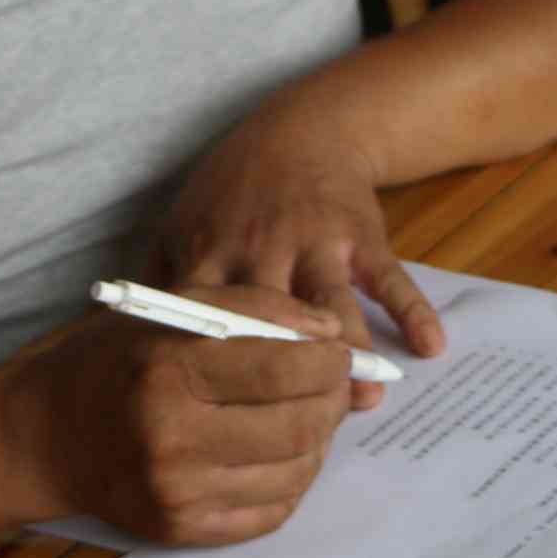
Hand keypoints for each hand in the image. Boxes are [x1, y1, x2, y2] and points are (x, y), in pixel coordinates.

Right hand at [5, 284, 358, 547]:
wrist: (43, 436)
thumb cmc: (114, 362)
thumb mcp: (171, 310)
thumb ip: (255, 309)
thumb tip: (332, 332)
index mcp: (168, 371)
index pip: (285, 370)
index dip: (331, 362)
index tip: (338, 353)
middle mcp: (171, 437)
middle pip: (298, 426)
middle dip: (334, 402)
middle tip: (335, 386)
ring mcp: (177, 492)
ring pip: (295, 472)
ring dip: (320, 442)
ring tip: (310, 417)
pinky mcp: (181, 530)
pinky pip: (272, 511)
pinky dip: (293, 480)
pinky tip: (281, 455)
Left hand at [152, 107, 443, 408]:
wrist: (304, 130)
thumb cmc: (235, 192)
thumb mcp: (182, 225)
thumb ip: (160, 285)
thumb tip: (127, 351)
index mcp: (212, 254)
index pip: (209, 321)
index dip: (219, 370)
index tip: (223, 416)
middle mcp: (263, 247)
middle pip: (274, 321)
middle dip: (289, 372)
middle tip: (303, 426)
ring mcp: (318, 240)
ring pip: (335, 304)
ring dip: (352, 352)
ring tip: (365, 401)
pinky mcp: (364, 235)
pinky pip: (391, 277)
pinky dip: (413, 311)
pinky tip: (429, 347)